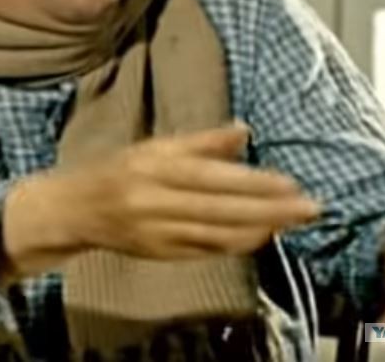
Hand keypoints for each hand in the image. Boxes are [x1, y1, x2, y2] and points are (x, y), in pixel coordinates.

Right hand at [0, 124, 320, 283]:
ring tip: (294, 221)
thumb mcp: (154, 146)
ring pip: (218, 235)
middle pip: (222, 209)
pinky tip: (262, 235)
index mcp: (155, 168)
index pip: (213, 177)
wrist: (74, 209)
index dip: (254, 183)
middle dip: (270, 210)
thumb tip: (245, 131)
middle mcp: (156, 201)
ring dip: (260, 229)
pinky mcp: (160, 253)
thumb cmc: (118, 170)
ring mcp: (158, 232)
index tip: (291, 184)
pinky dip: (237, 244)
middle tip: (311, 208)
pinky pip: (206, 250)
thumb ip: (200, 142)